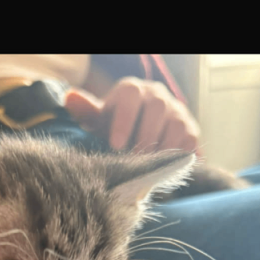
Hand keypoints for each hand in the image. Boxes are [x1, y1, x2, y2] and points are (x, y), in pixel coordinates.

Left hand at [65, 77, 199, 153]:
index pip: (130, 95)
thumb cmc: (113, 129)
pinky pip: (190, 140)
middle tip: (133, 159)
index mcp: (132, 90)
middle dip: (144, 136)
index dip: (123, 120)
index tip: (115, 145)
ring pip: (176, 124)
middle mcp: (157, 95)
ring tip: (149, 166)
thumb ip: (87, 112)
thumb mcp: (98, 121)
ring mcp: (176, 111)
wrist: (138, 136)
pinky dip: (179, 155)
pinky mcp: (190, 129)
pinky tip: (167, 168)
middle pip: (157, 107)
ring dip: (163, 147)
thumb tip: (69, 97)